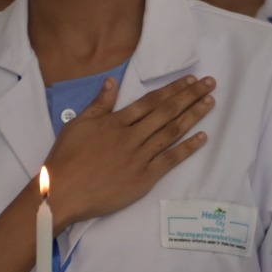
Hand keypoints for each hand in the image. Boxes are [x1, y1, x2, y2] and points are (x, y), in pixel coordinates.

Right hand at [44, 74, 215, 228]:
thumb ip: (99, 103)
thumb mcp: (78, 124)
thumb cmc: (66, 159)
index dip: (172, 89)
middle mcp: (131, 136)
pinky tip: (203, 137)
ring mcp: (139, 157)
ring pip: (171, 131)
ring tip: (210, 102)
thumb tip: (112, 81)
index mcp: (116, 122)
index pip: (151, 101)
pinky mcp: (144, 177)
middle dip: (190, 95)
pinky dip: (187, 148)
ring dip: (193, 115)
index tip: (190, 80)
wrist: (61, 192)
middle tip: (210, 84)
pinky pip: (170, 159)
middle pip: (166, 111)